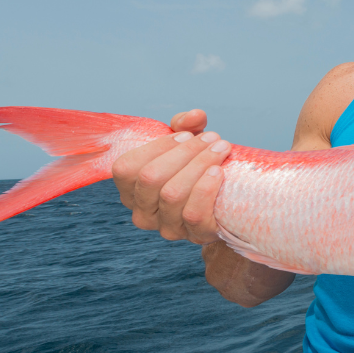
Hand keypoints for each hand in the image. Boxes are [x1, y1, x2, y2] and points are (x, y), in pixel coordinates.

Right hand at [110, 109, 230, 244]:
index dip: (157, 147)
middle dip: (184, 152)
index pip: (126, 168)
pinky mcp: (193, 236)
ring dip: (200, 165)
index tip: (187, 134)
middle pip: (151, 178)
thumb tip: (194, 116)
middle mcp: (142, 213)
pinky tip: (219, 172)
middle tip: (212, 138)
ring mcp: (167, 228)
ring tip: (221, 149)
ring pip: (172, 194)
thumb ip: (186, 126)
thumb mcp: (187, 144)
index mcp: (130, 189)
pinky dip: (206, 189)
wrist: (227, 203)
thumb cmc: (198, 169)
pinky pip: (193, 214)